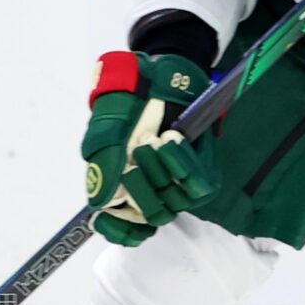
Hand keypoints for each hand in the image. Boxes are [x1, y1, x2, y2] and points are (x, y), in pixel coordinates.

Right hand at [81, 51, 216, 246]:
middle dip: (141, 188)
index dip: (120, 231)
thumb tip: (102, 203)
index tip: (107, 217)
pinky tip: (170, 141)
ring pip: (172, 202)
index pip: (123, 230)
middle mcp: (152, 191)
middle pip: (150, 216)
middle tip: (135, 151)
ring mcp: (178, 184)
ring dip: (158, 171)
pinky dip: (180, 165)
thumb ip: (103, 162)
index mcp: (122, 188)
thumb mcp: (107, 126)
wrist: (162, 73)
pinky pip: (196, 185)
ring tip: (150, 139)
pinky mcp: (203, 172)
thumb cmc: (130, 100)